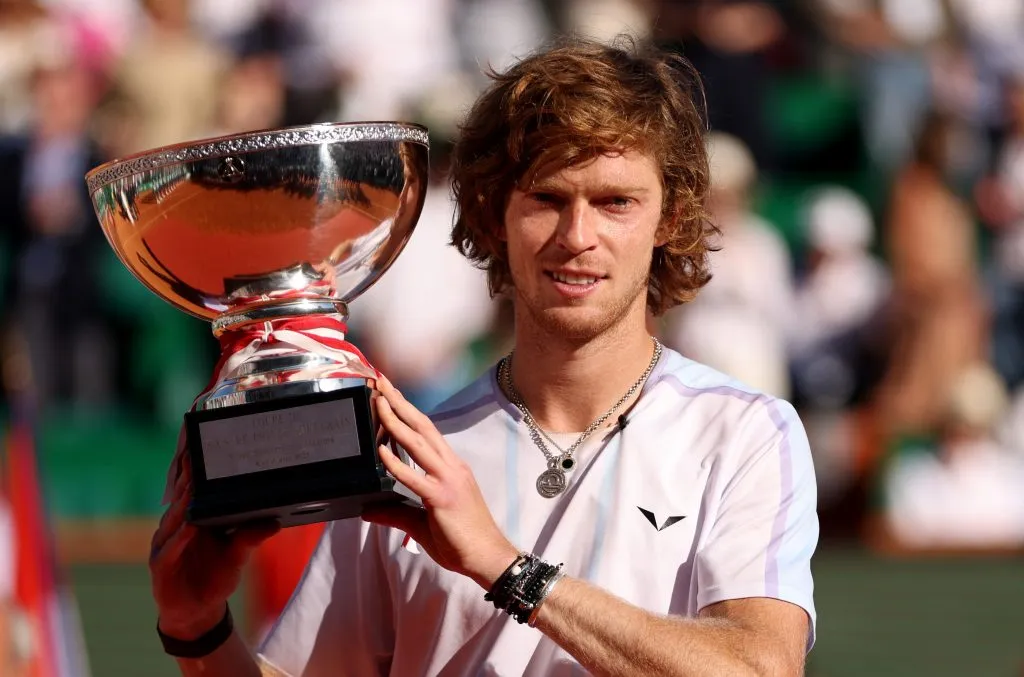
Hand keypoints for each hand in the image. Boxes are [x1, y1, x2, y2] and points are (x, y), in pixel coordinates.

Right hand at [149, 449, 278, 639]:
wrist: (196, 611)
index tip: (196, 437)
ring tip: (191, 483)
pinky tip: (189, 527)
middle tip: (193, 450)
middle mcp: (175, 524)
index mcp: (191, 515)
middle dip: (185, 473)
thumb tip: (276, 520)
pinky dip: (180, 537)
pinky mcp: (162, 565)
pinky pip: (170, 549)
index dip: (191, 462)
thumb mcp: (237, 553)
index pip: (190, 484)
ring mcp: (166, 543)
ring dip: (182, 500)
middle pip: (179, 495)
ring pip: (173, 518)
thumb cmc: (214, 575)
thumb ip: (251, 535)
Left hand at [363, 377, 518, 589]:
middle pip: (422, 426)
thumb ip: (396, 512)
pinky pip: (415, 477)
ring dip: (396, 420)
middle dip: (400, 402)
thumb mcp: (422, 524)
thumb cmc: (462, 541)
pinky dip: (397, 462)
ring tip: (378, 401)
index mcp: (449, 467)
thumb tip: (369, 509)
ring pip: (419, 443)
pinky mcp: (443, 498)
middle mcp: (451, 466)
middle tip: (380, 381)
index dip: (407, 410)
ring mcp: (448, 480)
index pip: (425, 431)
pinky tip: (381, 450)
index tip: (390, 392)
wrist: (488, 558)